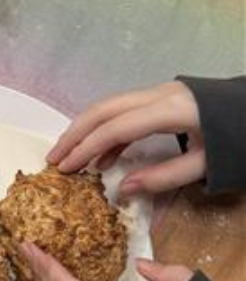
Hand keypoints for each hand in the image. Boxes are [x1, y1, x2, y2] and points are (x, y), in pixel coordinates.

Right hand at [46, 81, 203, 197]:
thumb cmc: (242, 141)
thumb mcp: (207, 165)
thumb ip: (163, 177)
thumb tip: (120, 188)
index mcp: (169, 110)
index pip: (114, 127)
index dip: (85, 148)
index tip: (64, 168)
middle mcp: (158, 95)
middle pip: (103, 110)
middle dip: (75, 134)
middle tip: (53, 159)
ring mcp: (159, 92)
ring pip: (109, 107)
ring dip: (85, 130)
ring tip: (68, 157)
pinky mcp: (162, 97)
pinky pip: (124, 110)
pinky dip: (107, 131)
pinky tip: (103, 157)